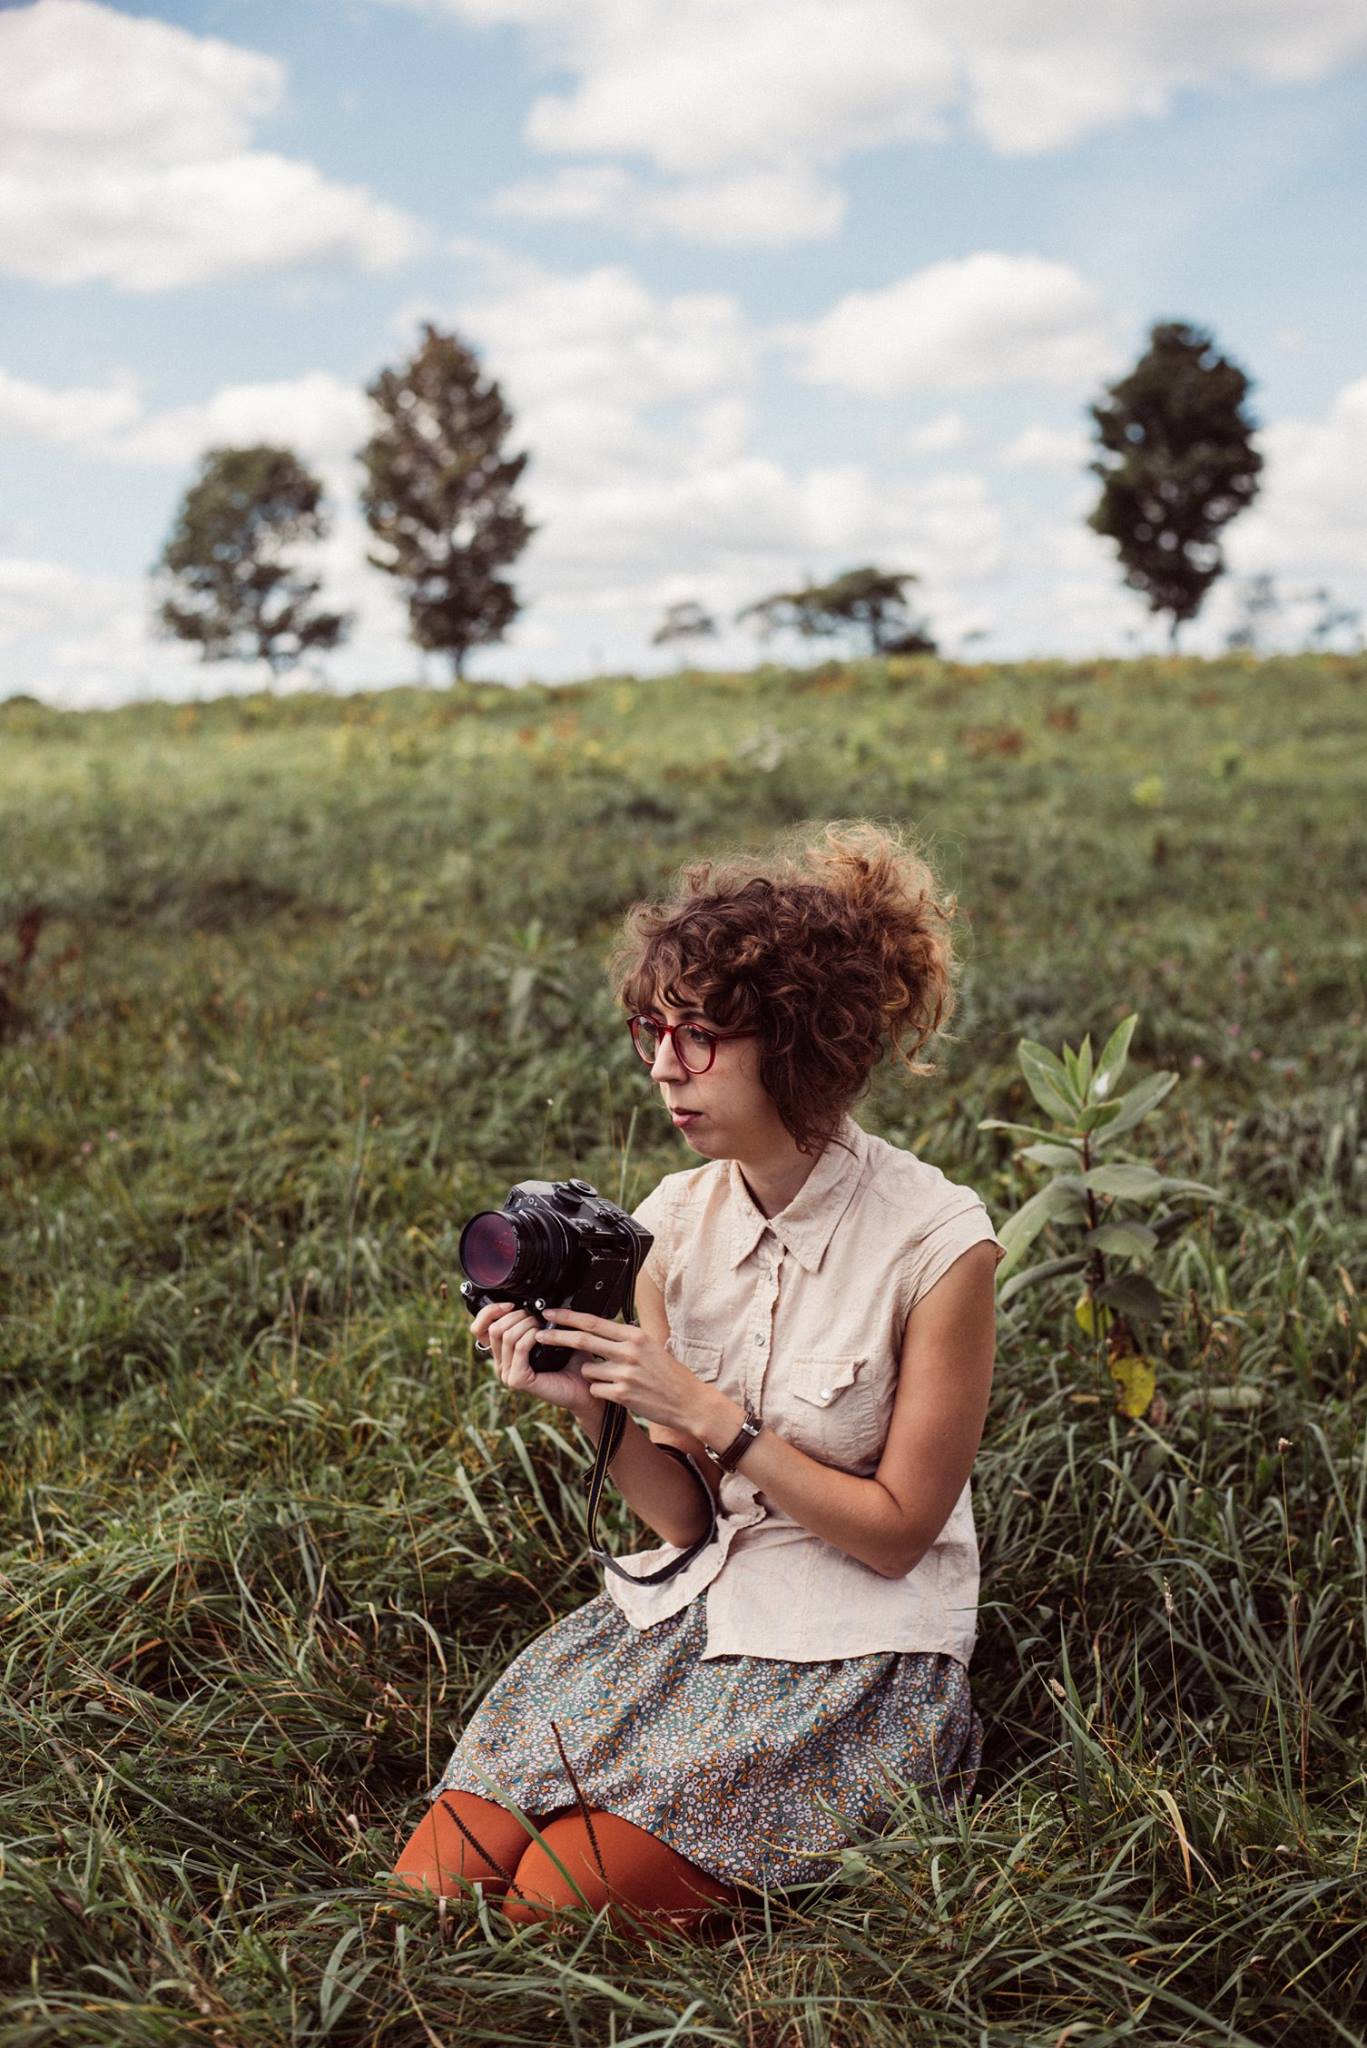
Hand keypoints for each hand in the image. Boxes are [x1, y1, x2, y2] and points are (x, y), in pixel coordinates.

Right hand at [469, 1299, 593, 1413]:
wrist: (584, 1383)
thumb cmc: (570, 1357)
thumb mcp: (546, 1332)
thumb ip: (529, 1319)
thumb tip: (522, 1297)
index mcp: (503, 1351)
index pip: (479, 1328)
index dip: (490, 1312)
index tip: (509, 1305)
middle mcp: (501, 1363)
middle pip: (494, 1328)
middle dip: (517, 1315)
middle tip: (536, 1318)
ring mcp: (508, 1373)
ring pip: (506, 1335)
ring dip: (527, 1324)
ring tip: (542, 1326)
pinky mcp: (518, 1379)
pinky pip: (519, 1347)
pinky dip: (531, 1336)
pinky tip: (542, 1336)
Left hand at [534, 1307, 706, 1431]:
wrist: (687, 1401)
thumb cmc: (669, 1374)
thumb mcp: (650, 1346)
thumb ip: (625, 1338)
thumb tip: (598, 1328)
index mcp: (635, 1335)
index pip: (594, 1321)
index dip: (568, 1317)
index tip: (550, 1313)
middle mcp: (629, 1351)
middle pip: (583, 1339)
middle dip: (556, 1336)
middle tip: (539, 1334)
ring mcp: (625, 1373)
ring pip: (588, 1369)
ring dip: (591, 1373)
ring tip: (613, 1378)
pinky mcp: (622, 1394)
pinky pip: (596, 1388)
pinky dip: (600, 1390)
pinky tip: (618, 1392)